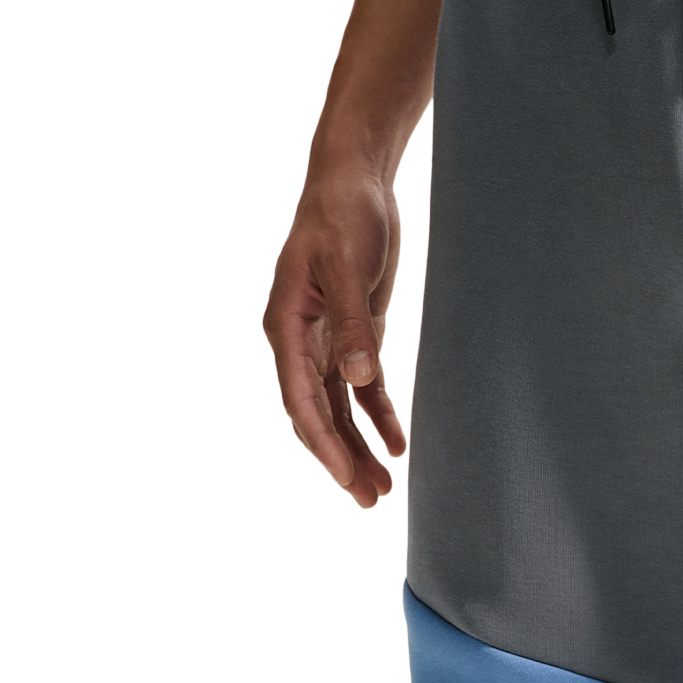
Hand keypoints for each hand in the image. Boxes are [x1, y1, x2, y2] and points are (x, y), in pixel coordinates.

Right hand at [263, 162, 409, 508]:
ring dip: (359, 446)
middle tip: (370, 500)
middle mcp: (301, 340)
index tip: (347, 478)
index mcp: (286, 326)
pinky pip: (361, 388)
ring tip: (383, 487)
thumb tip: (357, 375)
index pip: (301, 400)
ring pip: (338, 409)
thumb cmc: (343, 214)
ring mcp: (326, 340)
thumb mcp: (348, 265)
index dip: (324, 443)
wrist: (355, 182)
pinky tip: (396, 445)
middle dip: (342, 460)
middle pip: (318, 415)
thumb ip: (354, 323)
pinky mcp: (352, 335)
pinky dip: (377, 415)